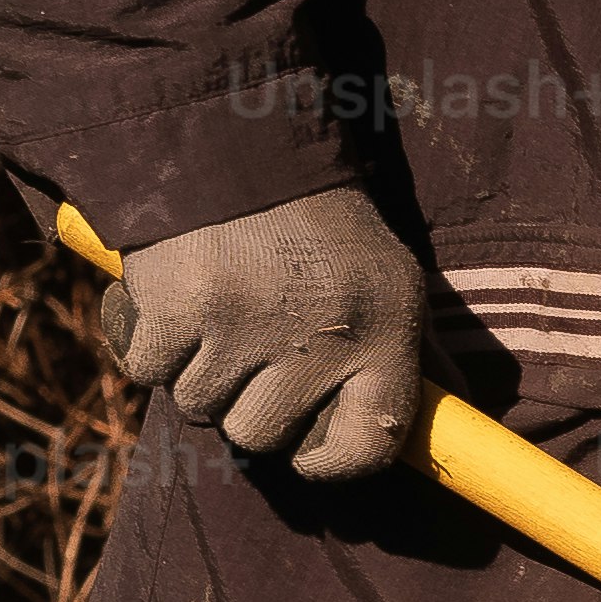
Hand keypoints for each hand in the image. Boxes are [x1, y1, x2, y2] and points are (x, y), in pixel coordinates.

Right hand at [93, 183, 434, 481]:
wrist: (237, 141)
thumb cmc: (321, 224)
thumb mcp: (390, 277)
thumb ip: (419, 351)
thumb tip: (454, 418)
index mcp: (383, 332)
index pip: (366, 448)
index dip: (331, 461)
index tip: (310, 447)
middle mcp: (316, 336)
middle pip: (260, 435)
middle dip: (248, 403)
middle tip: (253, 349)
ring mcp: (237, 326)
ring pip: (198, 406)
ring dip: (198, 372)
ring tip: (219, 312)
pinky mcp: (171, 309)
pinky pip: (146, 372)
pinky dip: (151, 344)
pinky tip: (176, 301)